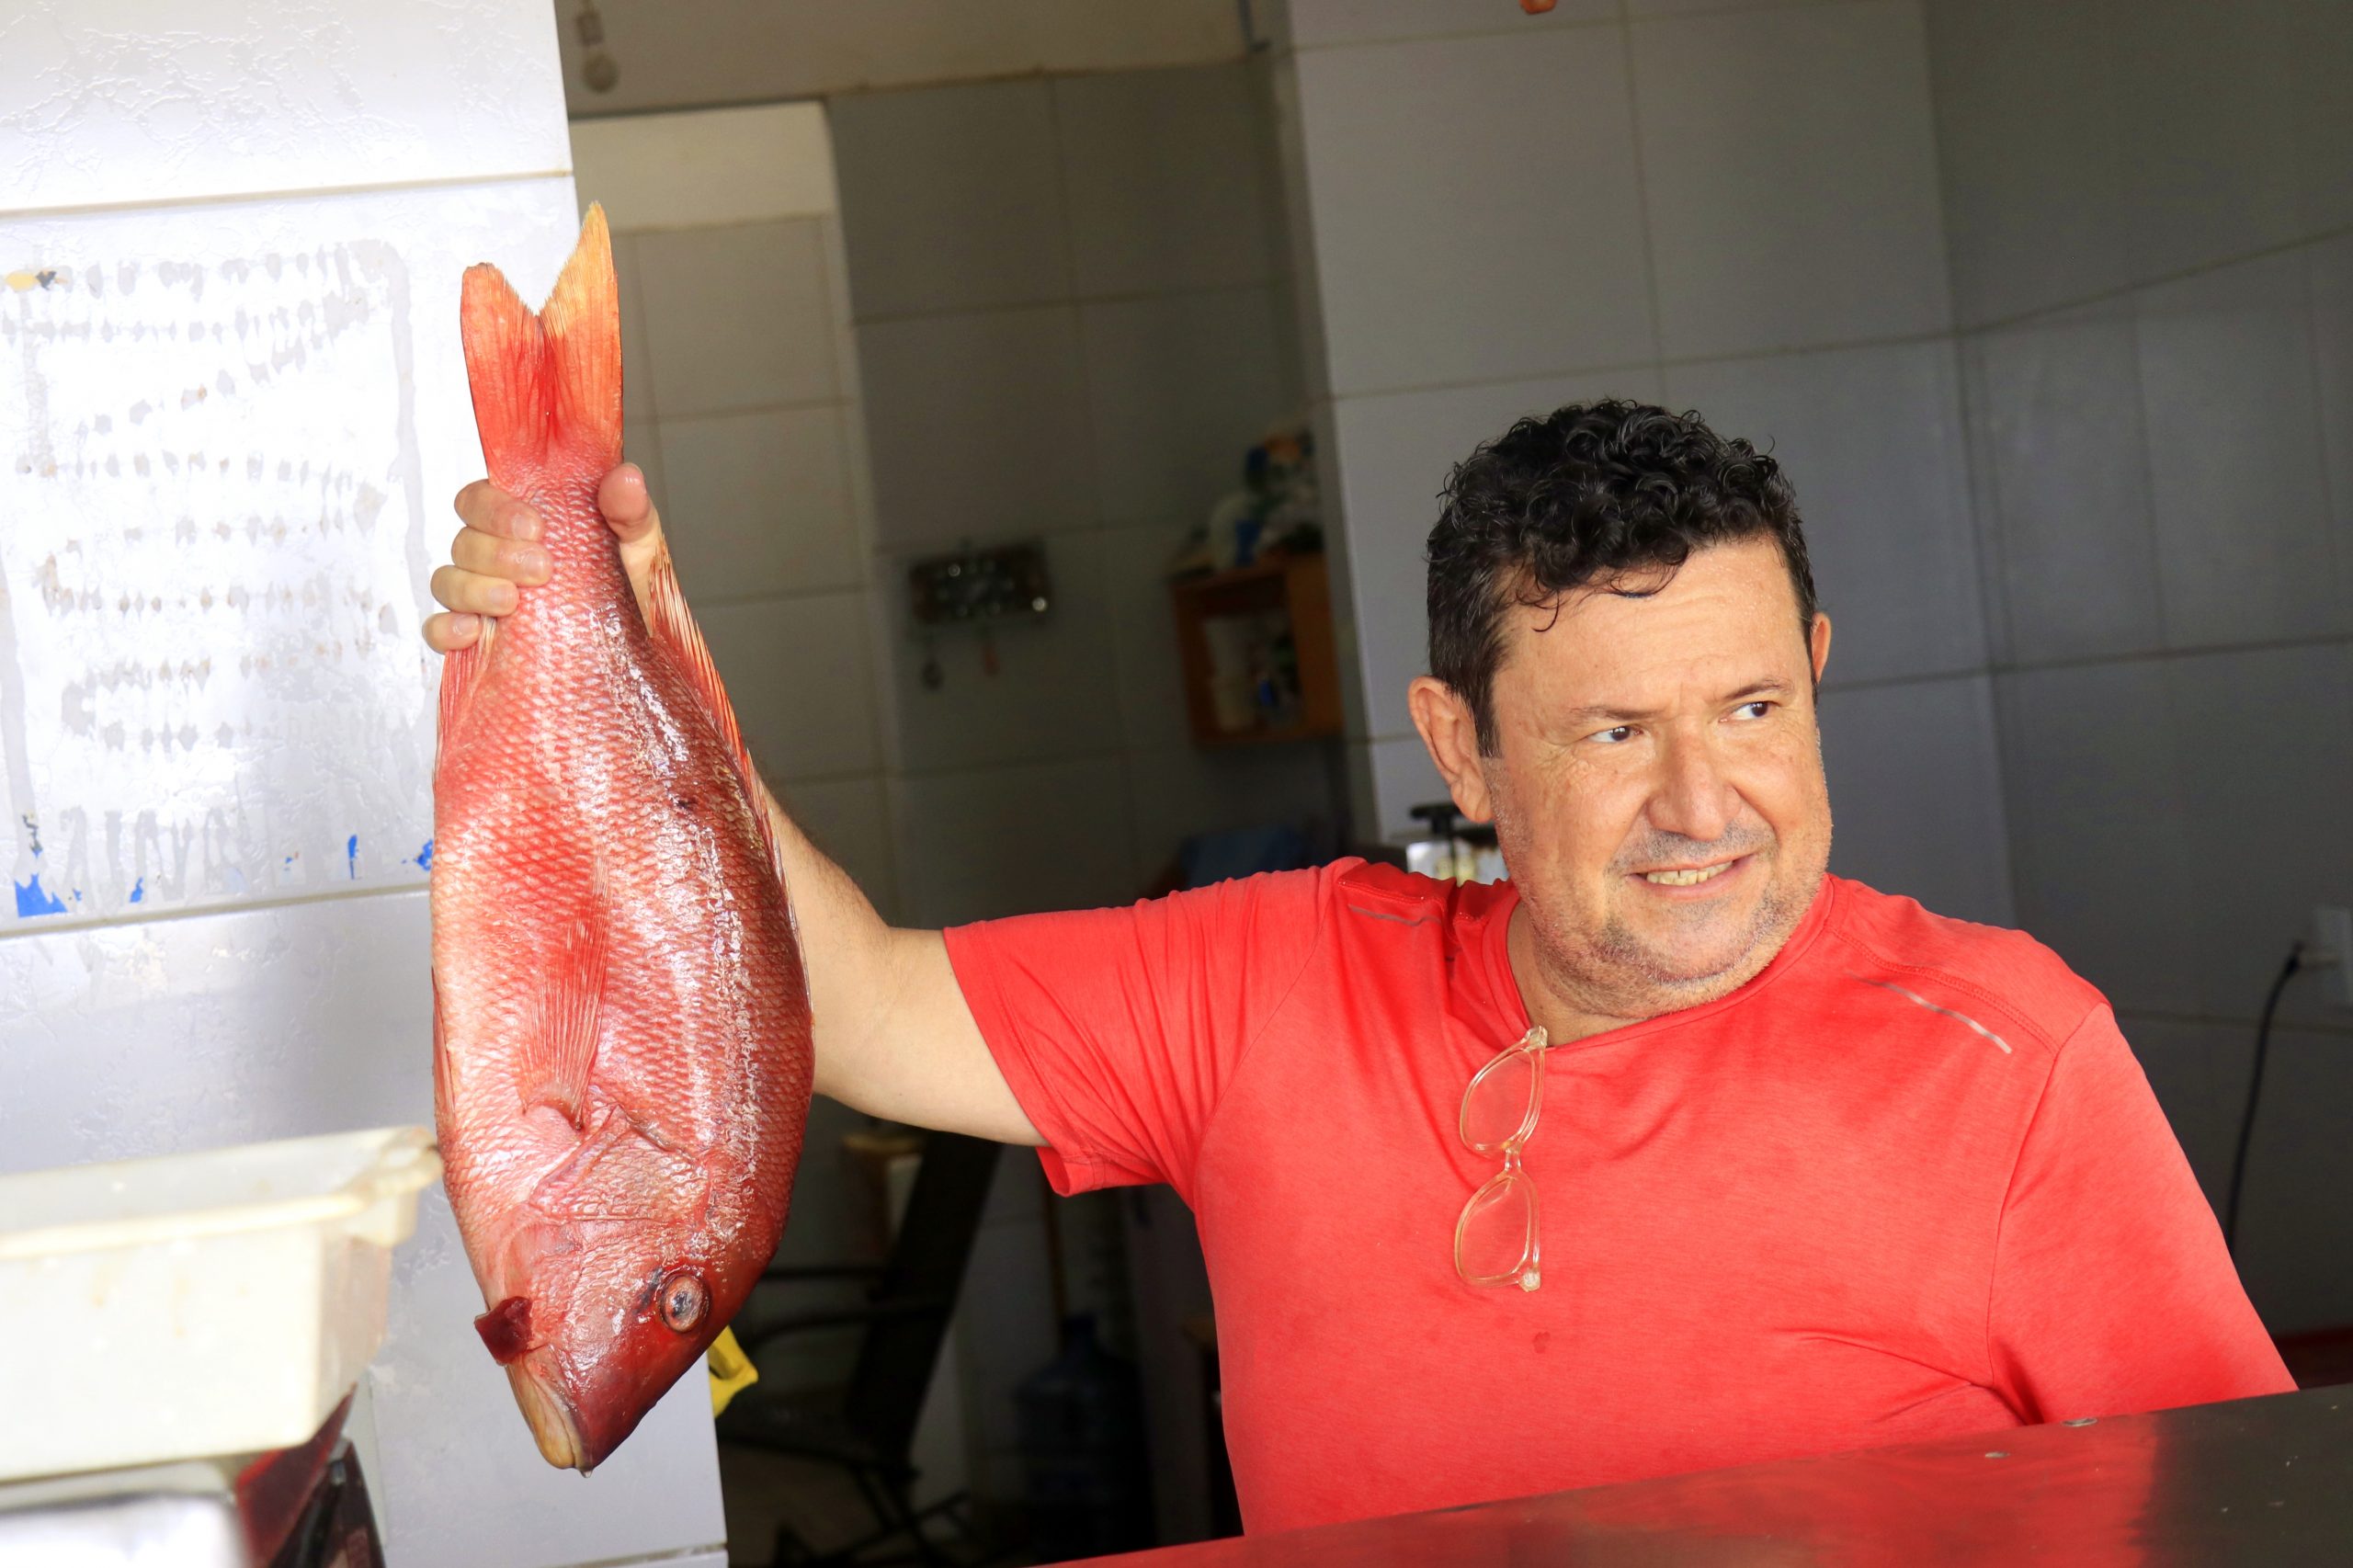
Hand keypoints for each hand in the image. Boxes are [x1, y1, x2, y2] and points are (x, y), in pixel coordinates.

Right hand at [423, 464, 666, 651]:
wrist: (643, 651)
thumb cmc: (632, 591)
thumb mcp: (640, 549)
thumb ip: (631, 512)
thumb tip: (626, 478)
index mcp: (523, 523)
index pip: (479, 498)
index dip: (495, 508)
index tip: (535, 527)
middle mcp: (497, 557)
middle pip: (463, 541)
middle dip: (496, 553)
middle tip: (541, 570)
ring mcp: (484, 598)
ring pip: (447, 582)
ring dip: (473, 588)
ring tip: (511, 601)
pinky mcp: (479, 641)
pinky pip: (439, 631)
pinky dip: (446, 630)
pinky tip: (471, 632)